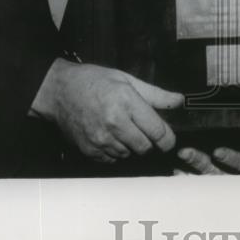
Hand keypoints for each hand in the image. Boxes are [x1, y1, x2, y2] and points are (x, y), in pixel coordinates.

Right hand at [30, 59, 182, 162]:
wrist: (59, 91)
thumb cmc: (94, 81)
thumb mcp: (127, 79)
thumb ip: (156, 94)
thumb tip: (179, 101)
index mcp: (126, 102)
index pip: (158, 131)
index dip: (168, 138)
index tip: (169, 137)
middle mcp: (114, 123)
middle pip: (146, 147)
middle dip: (150, 141)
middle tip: (145, 130)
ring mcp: (100, 139)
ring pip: (130, 155)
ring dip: (133, 146)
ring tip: (124, 129)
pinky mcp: (89, 151)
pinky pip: (113, 160)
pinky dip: (117, 151)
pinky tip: (112, 136)